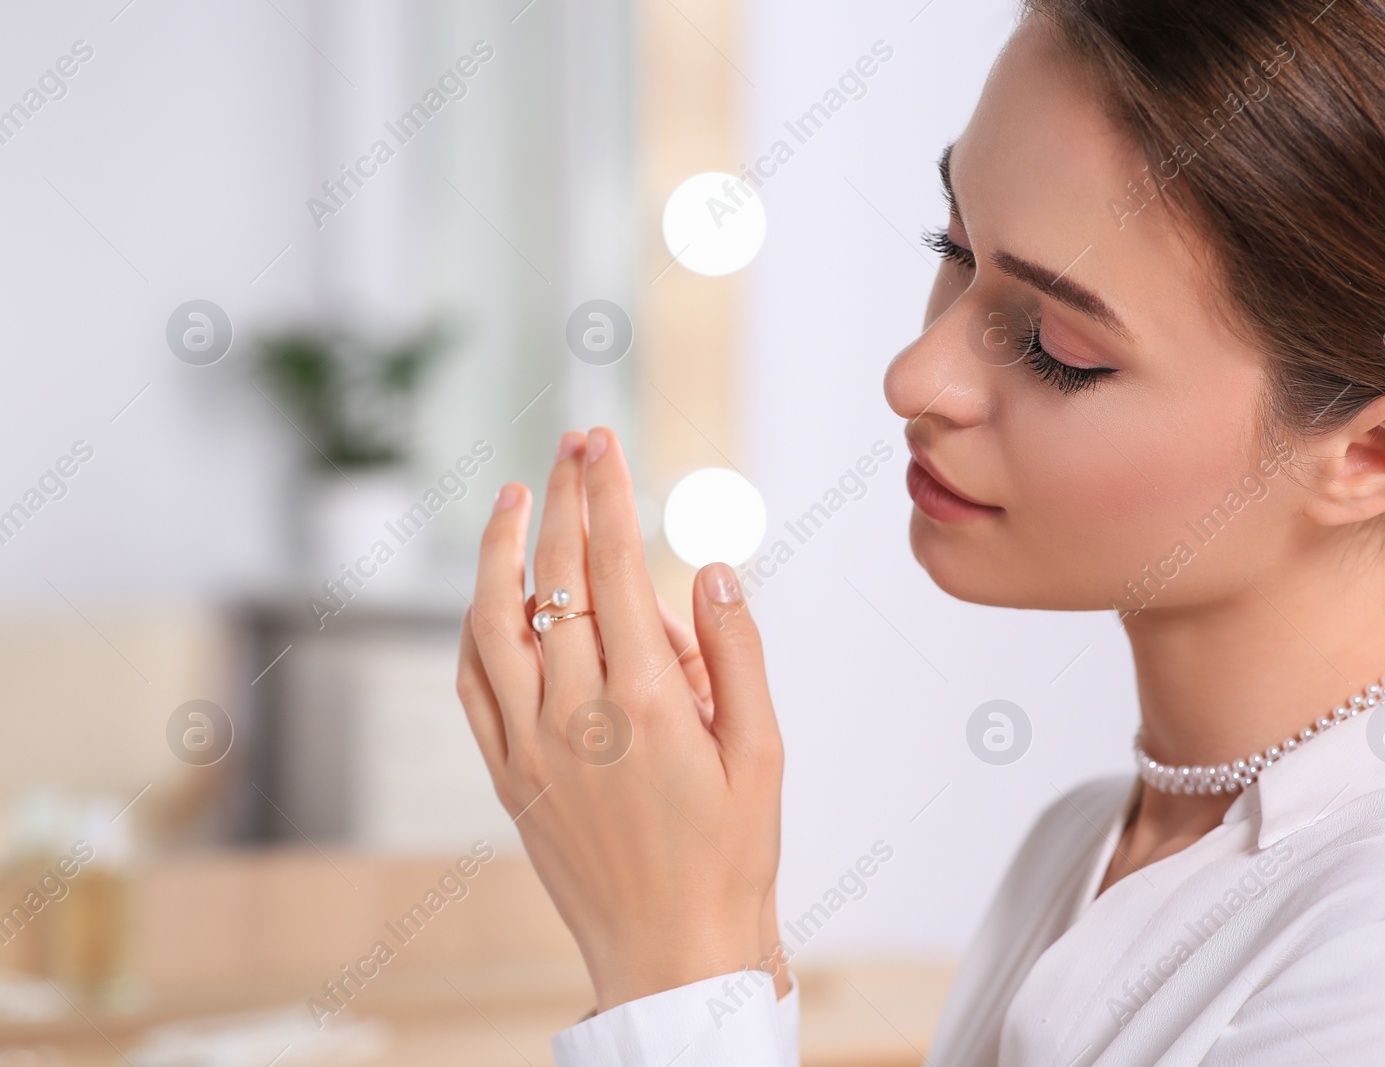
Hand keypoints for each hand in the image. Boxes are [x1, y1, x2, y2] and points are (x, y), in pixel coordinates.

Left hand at [455, 427, 784, 1011]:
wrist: (671, 954)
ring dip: (498, 549)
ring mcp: (530, 745)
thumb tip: (711, 569)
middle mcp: (576, 713)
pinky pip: (472, 683)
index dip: (607, 493)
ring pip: (493, 621)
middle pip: (556, 578)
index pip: (618, 566)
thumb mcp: (763, 753)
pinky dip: (474, 627)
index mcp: (646, 701)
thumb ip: (737, 653)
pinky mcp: (508, 775)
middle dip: (563, 498)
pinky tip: (490, 597)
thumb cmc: (729, 857)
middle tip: (573, 443)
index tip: (602, 442)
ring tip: (512, 498)